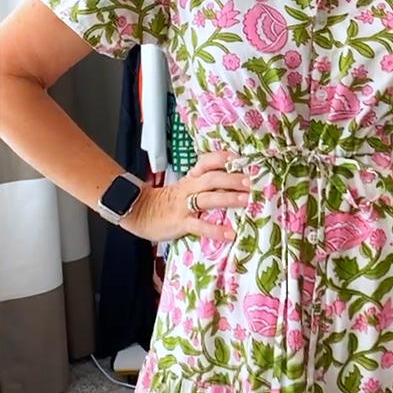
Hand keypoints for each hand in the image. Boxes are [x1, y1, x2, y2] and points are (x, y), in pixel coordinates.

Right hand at [120, 151, 249, 242]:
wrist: (138, 212)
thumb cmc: (167, 201)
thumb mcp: (185, 187)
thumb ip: (205, 184)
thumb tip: (233, 185)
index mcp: (191, 177)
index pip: (207, 162)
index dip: (223, 158)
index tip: (242, 158)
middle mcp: (190, 188)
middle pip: (212, 178)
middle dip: (233, 179)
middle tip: (252, 181)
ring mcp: (184, 205)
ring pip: (209, 198)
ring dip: (229, 198)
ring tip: (247, 201)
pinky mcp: (180, 222)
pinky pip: (199, 225)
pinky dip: (215, 230)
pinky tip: (229, 234)